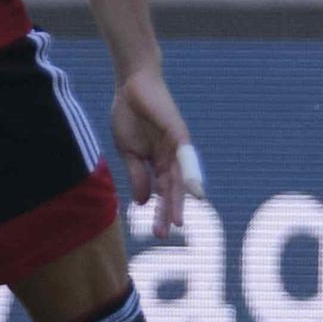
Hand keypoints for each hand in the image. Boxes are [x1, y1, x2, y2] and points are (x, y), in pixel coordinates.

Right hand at [111, 70, 203, 239]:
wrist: (131, 87)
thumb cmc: (129, 117)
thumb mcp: (129, 152)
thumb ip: (137, 176)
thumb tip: (141, 203)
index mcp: (159, 162)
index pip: (162, 192)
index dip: (160, 211)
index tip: (159, 233)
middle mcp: (172, 158)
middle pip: (174, 190)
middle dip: (169, 212)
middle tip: (166, 234)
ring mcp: (177, 147)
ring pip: (181, 178)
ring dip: (180, 200)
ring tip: (180, 221)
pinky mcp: (178, 134)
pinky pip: (186, 157)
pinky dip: (190, 174)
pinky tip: (194, 191)